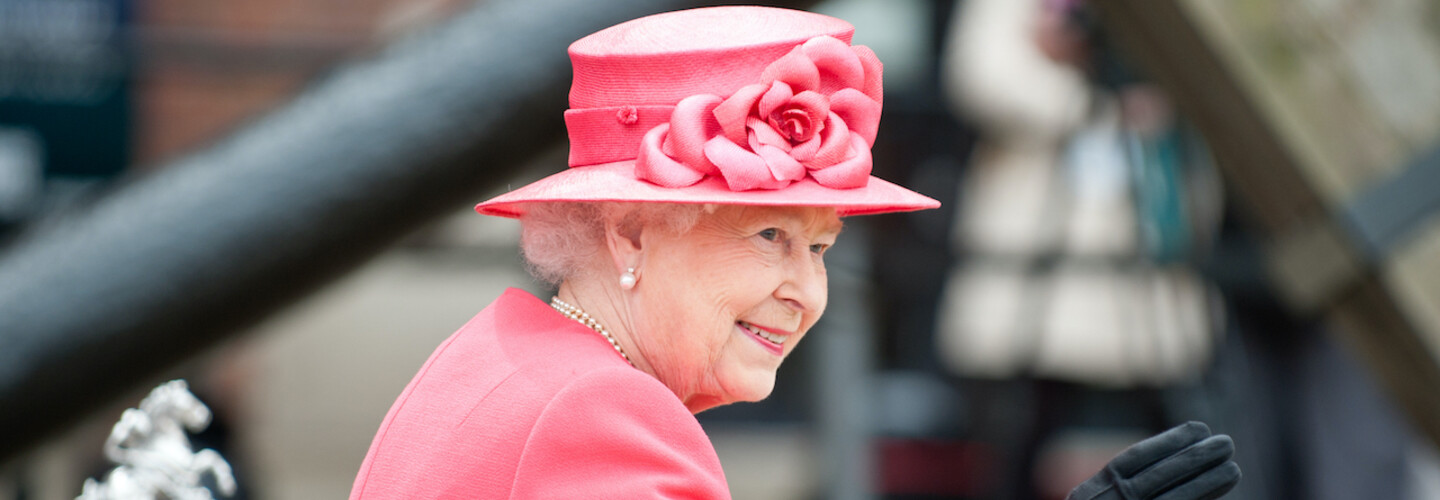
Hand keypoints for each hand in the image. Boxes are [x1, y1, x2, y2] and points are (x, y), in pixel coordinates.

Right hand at [1066, 422, 1240, 499]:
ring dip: (1205, 481)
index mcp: (1090, 496)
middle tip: (1227, 443)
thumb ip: (1122, 491)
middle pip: (1156, 477)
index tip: (1198, 429)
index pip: (1132, 460)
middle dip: (1193, 458)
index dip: (1167, 443)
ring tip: (1233, 467)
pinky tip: (1219, 492)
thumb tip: (1175, 467)